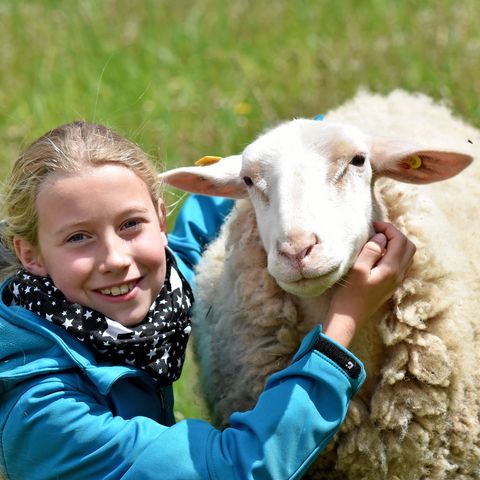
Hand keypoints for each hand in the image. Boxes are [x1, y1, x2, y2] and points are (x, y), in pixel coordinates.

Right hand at [323, 221, 415, 347]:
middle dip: (395, 234)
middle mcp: (399, 274)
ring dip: (396, 244)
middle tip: (377, 231)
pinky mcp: (391, 285)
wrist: (349, 318)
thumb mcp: (357, 269)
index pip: (399, 240)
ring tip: (378, 241)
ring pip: (407, 256)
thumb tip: (381, 238)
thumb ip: (371, 251)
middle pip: (409, 247)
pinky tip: (378, 255)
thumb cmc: (349, 294)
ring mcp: (396, 281)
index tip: (374, 225)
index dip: (389, 228)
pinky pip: (401, 264)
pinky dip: (394, 254)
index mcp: (391, 268)